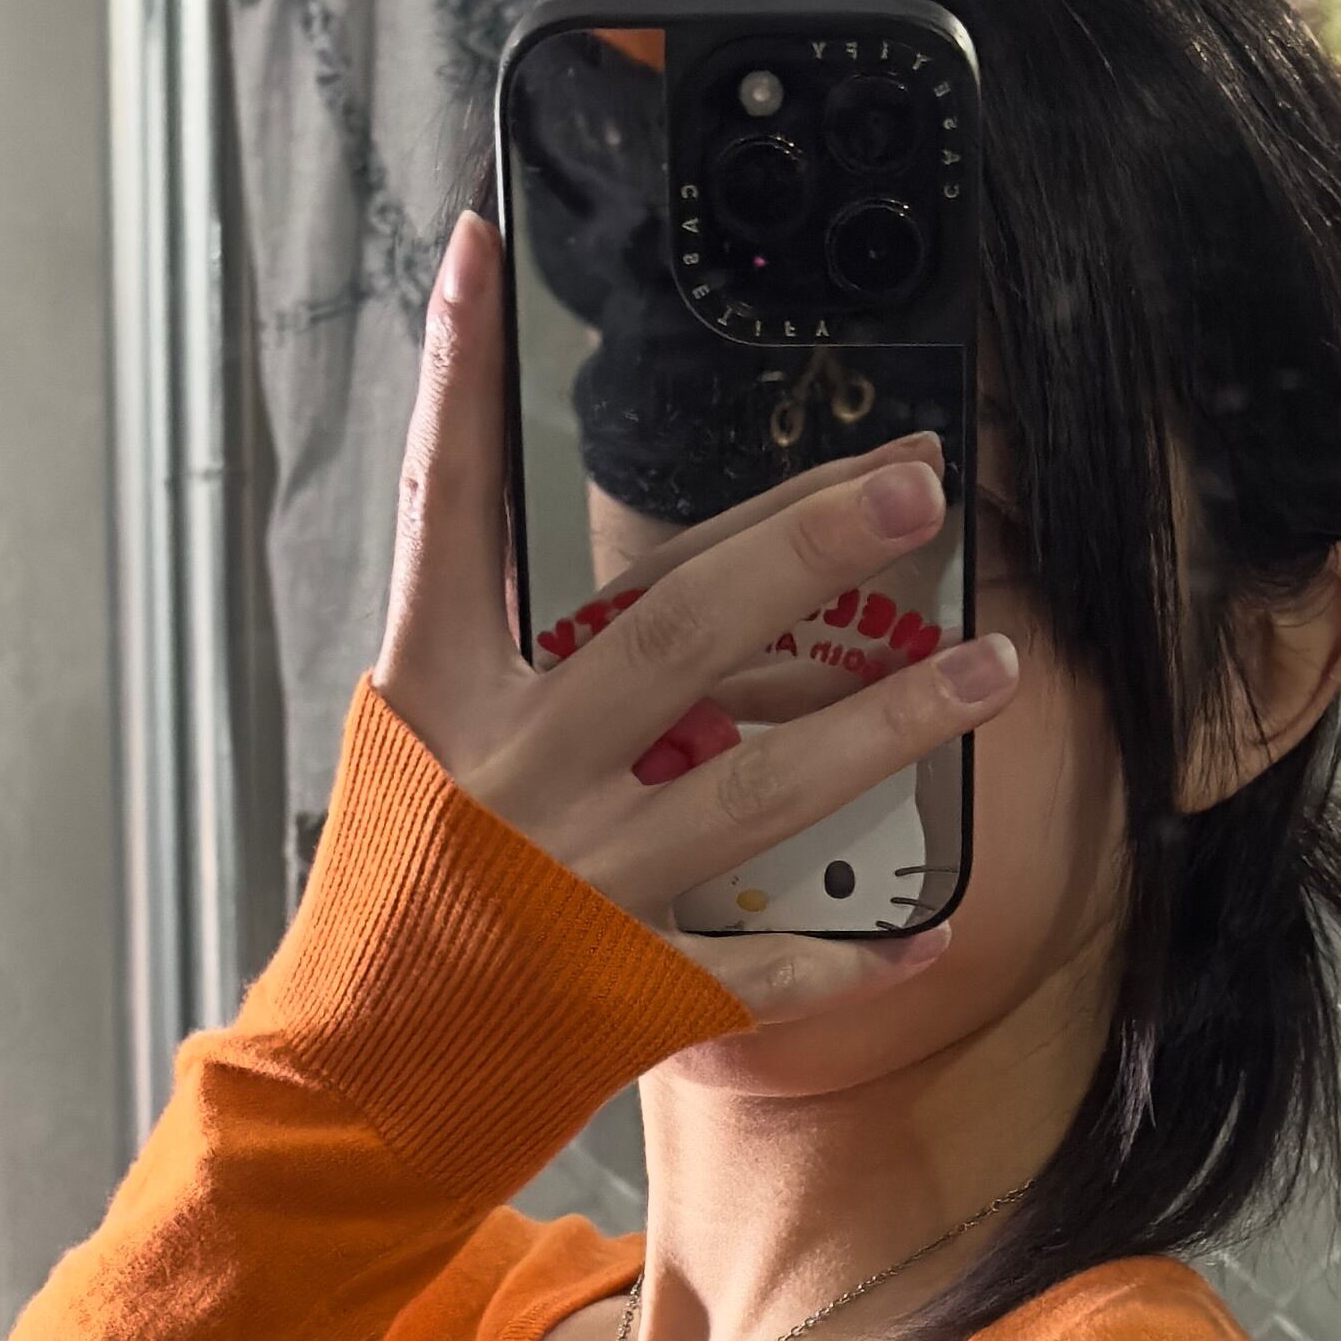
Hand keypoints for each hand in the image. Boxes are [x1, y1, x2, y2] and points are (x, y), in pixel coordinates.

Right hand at [368, 210, 1016, 1019]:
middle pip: (677, 625)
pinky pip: (765, 961)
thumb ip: (512, 672)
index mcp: (437, 698)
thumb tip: (663, 600)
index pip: (444, 503)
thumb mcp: (413, 765)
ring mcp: (577, 881)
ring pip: (762, 783)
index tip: (485, 247)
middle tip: (914, 484)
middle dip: (808, 547)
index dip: (459, 374)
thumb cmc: (386, 918)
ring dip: (891, 721)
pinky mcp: (625, 985)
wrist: (347, 1094)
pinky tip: (931, 922)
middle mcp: (509, 774)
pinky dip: (853, 951)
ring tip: (993, 667)